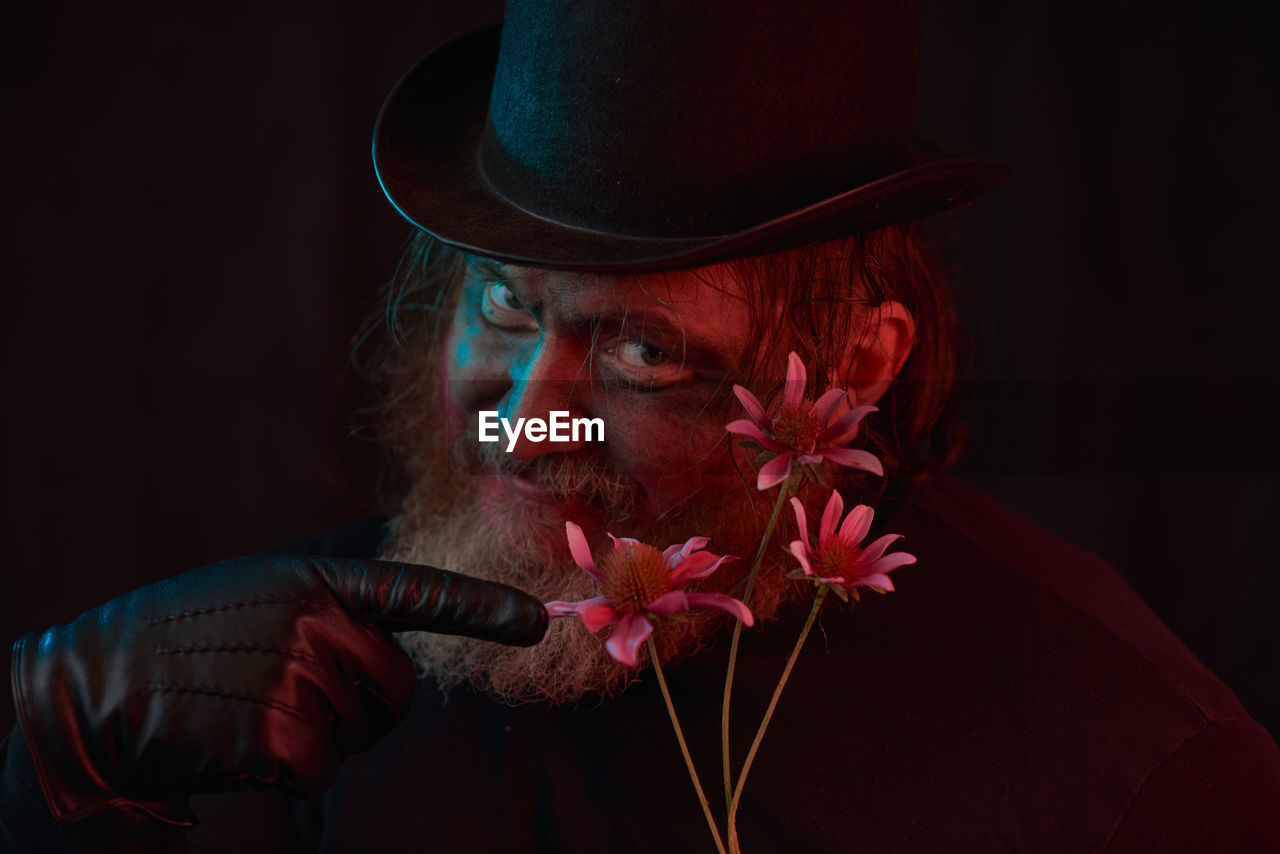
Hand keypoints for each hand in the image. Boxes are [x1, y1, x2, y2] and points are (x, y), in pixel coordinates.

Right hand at [9, 555, 546, 840]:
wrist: (89, 692)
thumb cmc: (182, 643)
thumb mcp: (259, 593)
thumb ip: (329, 597)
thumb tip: (394, 594)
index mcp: (314, 580)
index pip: (416, 591)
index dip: (482, 611)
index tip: (539, 623)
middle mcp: (316, 618)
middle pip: (395, 688)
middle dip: (355, 704)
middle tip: (277, 691)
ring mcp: (298, 672)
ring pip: (360, 731)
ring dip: (314, 736)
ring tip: (244, 709)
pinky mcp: (277, 732)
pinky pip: (321, 768)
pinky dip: (286, 771)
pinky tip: (233, 744)